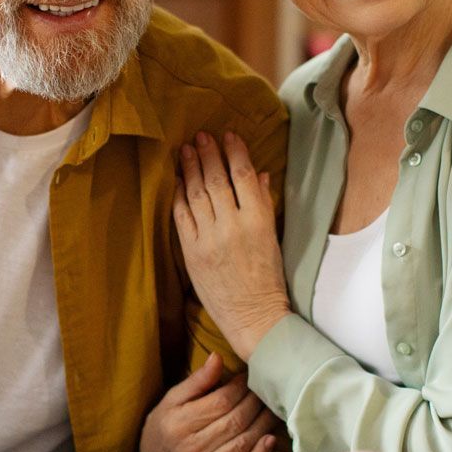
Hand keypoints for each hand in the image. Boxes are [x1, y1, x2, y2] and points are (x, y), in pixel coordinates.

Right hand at [140, 353, 278, 451]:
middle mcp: (193, 447)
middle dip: (254, 403)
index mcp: (180, 423)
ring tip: (272, 408)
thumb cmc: (165, 424)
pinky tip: (270, 439)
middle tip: (265, 389)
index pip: (220, 402)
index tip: (248, 377)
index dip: (239, 388)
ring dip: (263, 424)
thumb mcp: (172, 399)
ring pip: (242, 443)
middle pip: (235, 421)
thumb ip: (197, 380)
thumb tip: (217, 357)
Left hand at [175, 131, 289, 361]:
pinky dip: (178, 196)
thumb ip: (264, 205)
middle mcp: (232, 225)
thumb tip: (258, 175)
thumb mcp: (274, 238)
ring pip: (196, 194)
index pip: (244, 176)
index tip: (228, 135)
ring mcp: (209, 239)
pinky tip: (177, 180)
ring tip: (186, 150)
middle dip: (208, 154)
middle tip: (200, 136)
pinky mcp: (192, 252)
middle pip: (216, 180)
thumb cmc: (268, 279)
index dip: (235, 152)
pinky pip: (181, 216)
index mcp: (259, 220)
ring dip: (190, 168)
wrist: (254, 316)